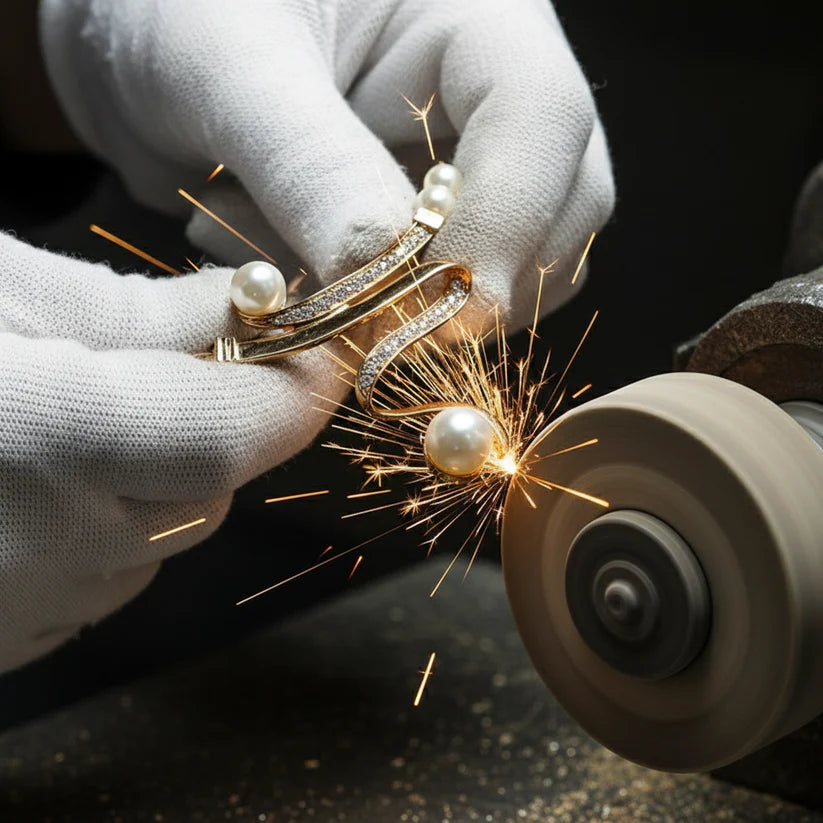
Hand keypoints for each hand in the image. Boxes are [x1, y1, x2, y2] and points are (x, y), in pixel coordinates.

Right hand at [0, 233, 342, 671]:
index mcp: (35, 439)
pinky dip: (104, 514)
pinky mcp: (2, 641)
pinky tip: (24, 472)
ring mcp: (20, 611)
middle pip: (210, 484)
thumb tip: (251, 312)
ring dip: (154, 466)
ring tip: (52, 412)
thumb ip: (134, 314)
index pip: (232, 435)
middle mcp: (41, 549)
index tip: (323, 350)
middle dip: (213, 419)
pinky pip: (108, 568)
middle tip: (153, 362)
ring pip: (165, 528)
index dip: (295, 392)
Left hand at [40, 0, 614, 329]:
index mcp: (473, 14)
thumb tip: (382, 271)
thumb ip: (310, 166)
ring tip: (285, 265)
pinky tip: (286, 272)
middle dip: (469, 284)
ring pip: (506, 272)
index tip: (437, 309)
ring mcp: (461, 166)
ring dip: (407, 307)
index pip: (543, 121)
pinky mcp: (423, 227)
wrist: (136, 43)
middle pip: (558, 210)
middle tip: (367, 322)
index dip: (508, 224)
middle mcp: (488, 94)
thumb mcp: (226, 64)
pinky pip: (435, 300)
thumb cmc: (171, 6)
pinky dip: (368, 316)